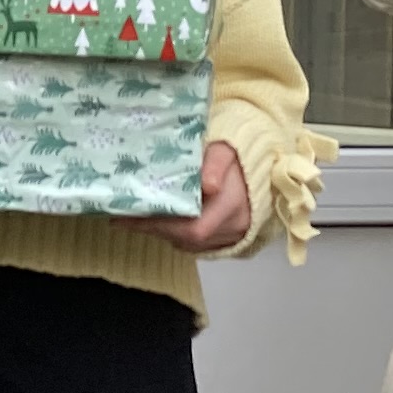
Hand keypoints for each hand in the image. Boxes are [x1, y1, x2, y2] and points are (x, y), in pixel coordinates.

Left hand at [132, 141, 251, 251]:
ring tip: (137, 217)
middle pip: (186, 238)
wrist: (267, 166)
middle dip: (153, 228)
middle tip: (125, 216)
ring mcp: (232, 236)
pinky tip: (161, 221)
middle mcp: (233, 227)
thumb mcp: (227, 148)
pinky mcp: (229, 239)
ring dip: (163, 232)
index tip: (129, 216)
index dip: (159, 225)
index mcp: (233, 206)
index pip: (192, 228)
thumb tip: (207, 185)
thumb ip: (216, 163)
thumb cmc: (241, 155)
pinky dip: (177, 234)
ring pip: (190, 243)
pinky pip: (198, 244)